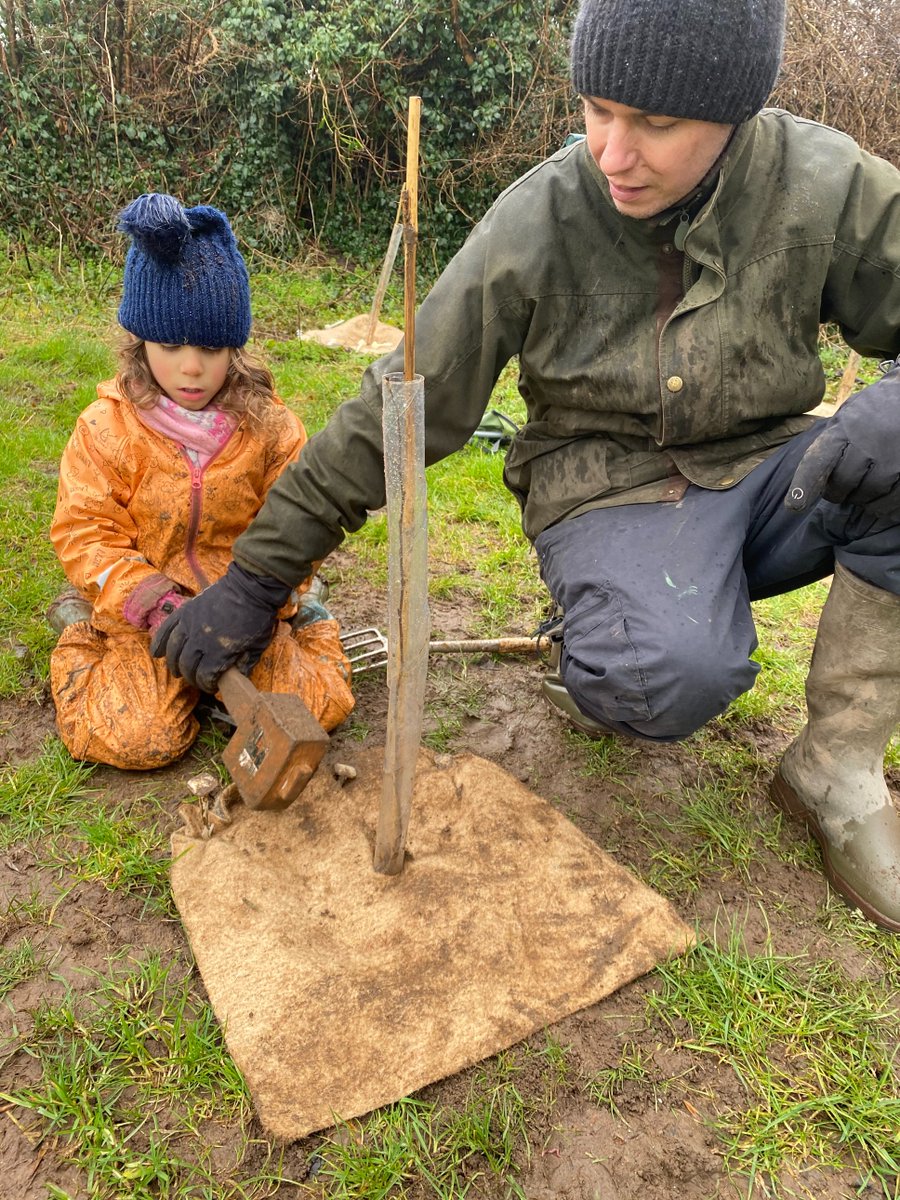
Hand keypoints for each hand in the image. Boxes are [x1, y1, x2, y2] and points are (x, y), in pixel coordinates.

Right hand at [150, 562, 291, 690]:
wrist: (250, 587)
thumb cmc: (257, 617)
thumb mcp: (257, 646)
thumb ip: (244, 664)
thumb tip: (235, 679)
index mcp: (219, 652)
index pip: (204, 677)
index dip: (206, 685)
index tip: (211, 686)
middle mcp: (200, 640)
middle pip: (187, 666)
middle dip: (191, 677)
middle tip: (196, 679)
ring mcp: (190, 625)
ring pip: (174, 651)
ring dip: (174, 664)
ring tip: (177, 671)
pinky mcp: (185, 612)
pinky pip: (166, 629)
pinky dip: (159, 642)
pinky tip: (156, 653)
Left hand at [786, 359, 899, 514]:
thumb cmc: (872, 412)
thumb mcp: (846, 418)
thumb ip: (830, 445)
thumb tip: (810, 482)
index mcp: (843, 429)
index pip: (818, 461)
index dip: (804, 484)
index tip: (794, 505)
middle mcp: (866, 443)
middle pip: (842, 485)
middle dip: (838, 492)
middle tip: (842, 487)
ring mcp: (891, 457)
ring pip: (867, 496)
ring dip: (862, 498)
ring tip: (866, 482)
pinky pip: (889, 501)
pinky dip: (882, 503)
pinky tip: (882, 493)